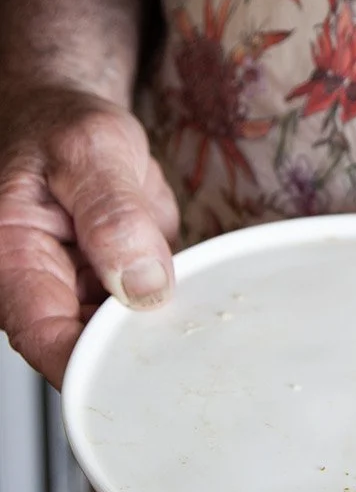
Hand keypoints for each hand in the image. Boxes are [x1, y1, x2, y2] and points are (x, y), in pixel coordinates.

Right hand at [0, 87, 178, 385]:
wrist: (69, 120)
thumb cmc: (61, 127)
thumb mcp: (91, 151)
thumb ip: (114, 214)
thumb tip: (142, 283)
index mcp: (13, 261)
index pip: (46, 339)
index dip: (92, 366)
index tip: (141, 371)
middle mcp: (46, 288)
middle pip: (90, 351)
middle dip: (139, 352)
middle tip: (190, 340)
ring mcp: (86, 292)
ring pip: (126, 338)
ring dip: (165, 330)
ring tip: (198, 309)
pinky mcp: (121, 287)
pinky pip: (152, 312)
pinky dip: (178, 306)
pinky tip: (200, 291)